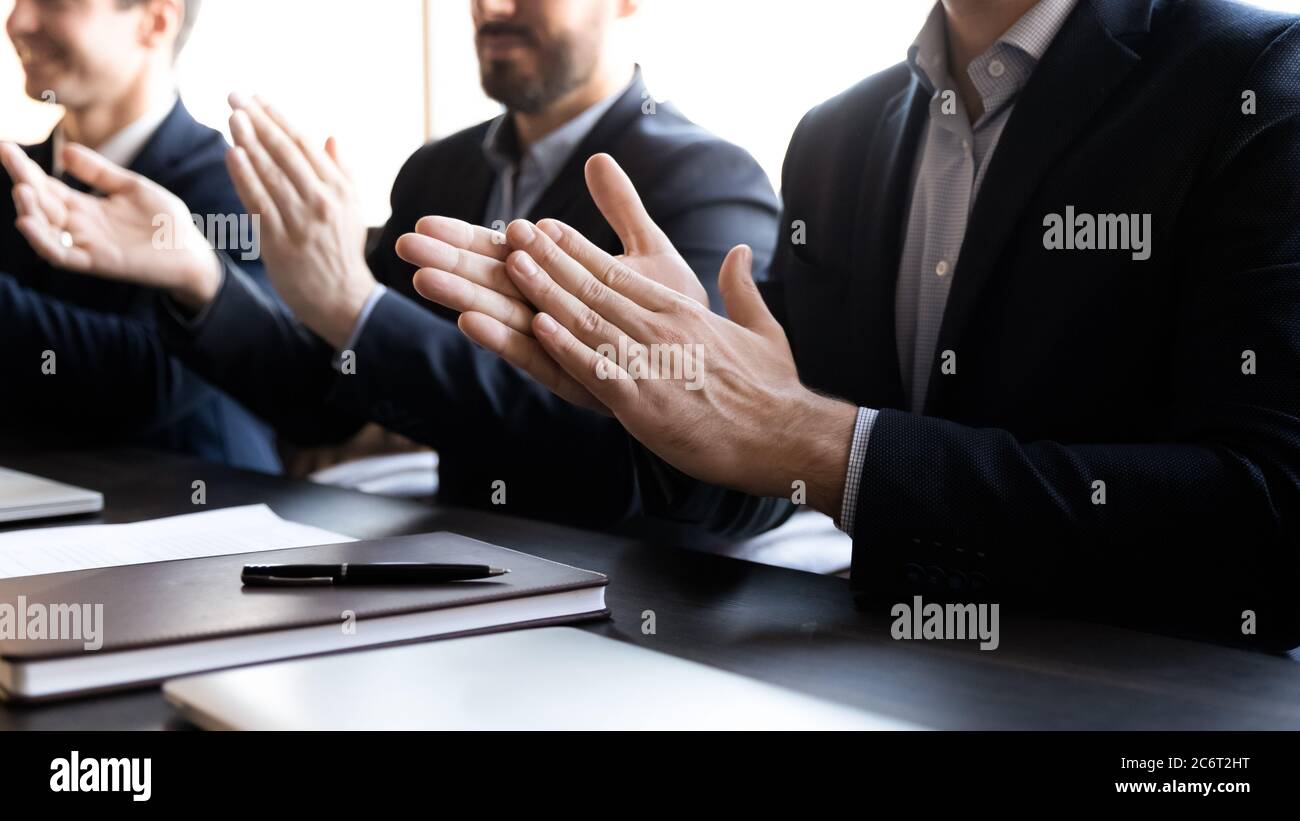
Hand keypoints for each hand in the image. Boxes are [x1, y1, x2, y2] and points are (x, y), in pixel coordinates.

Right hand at [0, 141, 221, 309]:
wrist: (192, 251)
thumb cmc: (165, 220)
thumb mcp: (131, 187)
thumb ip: (100, 172)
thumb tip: (66, 151)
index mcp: (85, 206)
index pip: (46, 185)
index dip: (25, 167)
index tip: (5, 146)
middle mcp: (79, 225)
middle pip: (41, 203)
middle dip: (22, 181)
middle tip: (7, 157)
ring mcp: (86, 244)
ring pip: (45, 230)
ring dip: (29, 211)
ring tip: (20, 190)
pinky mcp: (97, 262)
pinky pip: (62, 255)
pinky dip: (43, 241)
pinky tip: (28, 224)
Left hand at [225, 94, 373, 347]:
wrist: (342, 299)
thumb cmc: (343, 252)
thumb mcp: (352, 209)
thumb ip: (341, 171)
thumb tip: (330, 136)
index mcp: (339, 189)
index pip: (304, 143)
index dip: (277, 117)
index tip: (256, 98)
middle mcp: (321, 200)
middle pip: (284, 151)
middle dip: (257, 120)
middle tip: (234, 96)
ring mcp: (300, 221)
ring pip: (269, 173)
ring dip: (248, 141)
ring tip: (230, 117)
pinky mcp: (280, 241)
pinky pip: (258, 202)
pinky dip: (244, 177)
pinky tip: (232, 154)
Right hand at [394, 153, 709, 412]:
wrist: (715, 376)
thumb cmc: (680, 319)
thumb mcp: (650, 254)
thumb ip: (621, 209)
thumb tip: (597, 158)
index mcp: (564, 287)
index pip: (506, 255)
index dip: (466, 238)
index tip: (424, 220)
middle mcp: (555, 319)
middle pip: (493, 285)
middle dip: (449, 265)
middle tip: (402, 245)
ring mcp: (565, 351)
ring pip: (504, 319)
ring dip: (464, 298)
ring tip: (425, 280)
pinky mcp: (582, 381)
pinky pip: (538, 359)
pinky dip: (506, 340)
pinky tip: (474, 323)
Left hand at [499, 218, 856, 512]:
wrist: (784, 437)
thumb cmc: (773, 389)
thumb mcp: (762, 328)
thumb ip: (742, 288)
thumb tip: (739, 250)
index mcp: (682, 312)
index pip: (619, 273)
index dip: (577, 249)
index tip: (545, 228)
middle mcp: (662, 330)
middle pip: (594, 287)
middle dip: (549, 259)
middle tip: (511, 232)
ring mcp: (651, 365)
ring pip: (588, 321)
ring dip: (546, 292)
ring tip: (512, 265)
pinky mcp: (645, 404)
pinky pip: (597, 371)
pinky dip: (567, 348)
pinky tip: (538, 329)